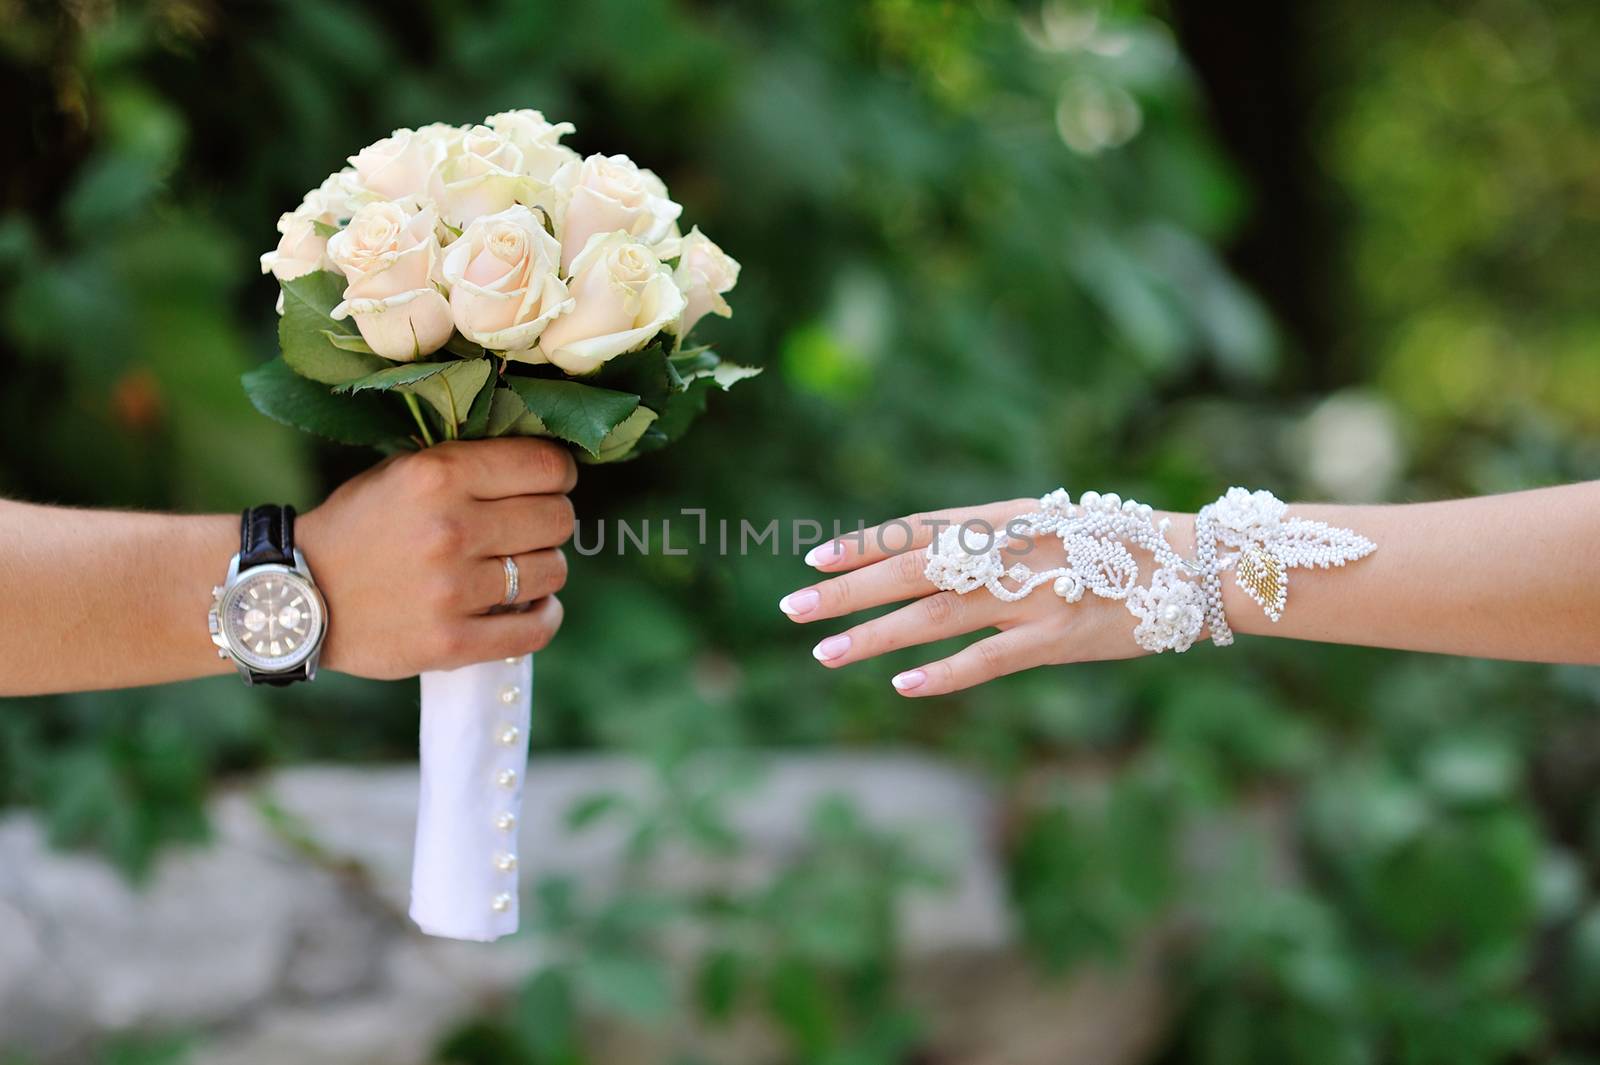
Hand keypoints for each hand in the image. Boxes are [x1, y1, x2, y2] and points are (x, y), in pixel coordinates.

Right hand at [297, 438, 576, 678]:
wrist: (295, 595)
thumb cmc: (357, 526)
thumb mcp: (401, 473)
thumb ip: (466, 466)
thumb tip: (545, 467)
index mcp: (438, 476)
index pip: (545, 467)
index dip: (560, 474)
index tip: (553, 484)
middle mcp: (450, 528)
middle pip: (558, 518)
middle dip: (552, 520)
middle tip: (531, 529)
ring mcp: (452, 589)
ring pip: (553, 571)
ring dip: (545, 569)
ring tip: (520, 568)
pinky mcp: (451, 641)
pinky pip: (535, 629)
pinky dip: (546, 616)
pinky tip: (534, 606)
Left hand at [781, 499, 1192, 695]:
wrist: (1196, 566)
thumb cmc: (1118, 544)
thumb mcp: (1047, 525)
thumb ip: (991, 539)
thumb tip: (928, 556)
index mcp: (1004, 517)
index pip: (917, 530)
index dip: (863, 546)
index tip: (814, 560)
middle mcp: (1010, 550)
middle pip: (911, 570)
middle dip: (848, 590)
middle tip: (794, 608)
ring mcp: (1032, 594)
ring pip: (936, 615)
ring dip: (875, 636)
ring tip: (825, 652)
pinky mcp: (1057, 638)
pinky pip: (989, 660)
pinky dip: (944, 672)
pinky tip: (902, 685)